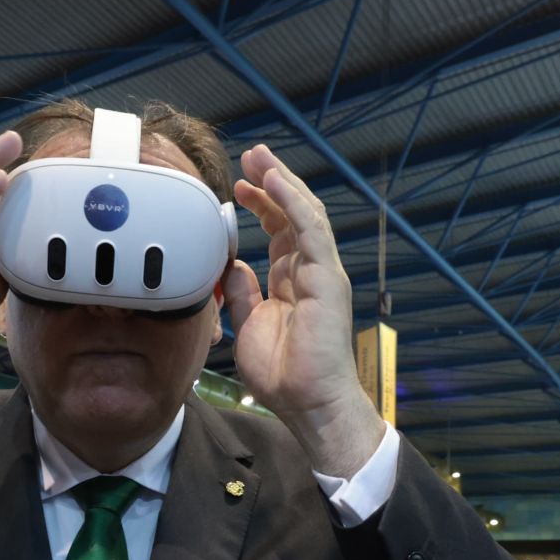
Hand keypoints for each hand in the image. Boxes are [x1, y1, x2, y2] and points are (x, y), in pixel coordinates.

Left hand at [222, 144, 382, 477]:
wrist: (308, 404)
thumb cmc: (285, 375)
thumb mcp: (248, 324)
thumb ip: (243, 292)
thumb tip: (232, 265)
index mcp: (293, 281)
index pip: (280, 230)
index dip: (261, 205)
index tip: (237, 188)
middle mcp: (311, 271)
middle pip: (293, 214)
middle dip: (271, 183)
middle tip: (250, 156)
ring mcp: (322, 272)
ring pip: (305, 213)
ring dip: (282, 182)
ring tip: (261, 157)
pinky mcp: (327, 278)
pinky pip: (311, 230)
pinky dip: (293, 201)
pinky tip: (276, 181)